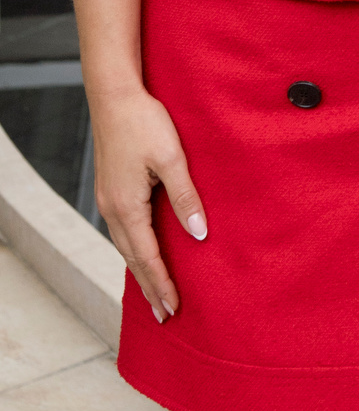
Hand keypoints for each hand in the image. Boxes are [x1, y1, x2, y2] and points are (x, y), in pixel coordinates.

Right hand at [90, 89, 206, 322]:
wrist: (115, 95)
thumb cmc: (145, 122)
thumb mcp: (172, 159)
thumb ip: (185, 197)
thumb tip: (198, 234)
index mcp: (127, 206)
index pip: (147, 257)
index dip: (162, 284)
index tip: (174, 309)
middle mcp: (112, 208)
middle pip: (132, 259)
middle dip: (149, 288)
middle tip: (165, 315)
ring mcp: (108, 199)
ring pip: (125, 246)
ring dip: (140, 270)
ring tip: (155, 292)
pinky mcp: (110, 189)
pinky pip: (123, 230)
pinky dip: (134, 249)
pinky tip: (142, 252)